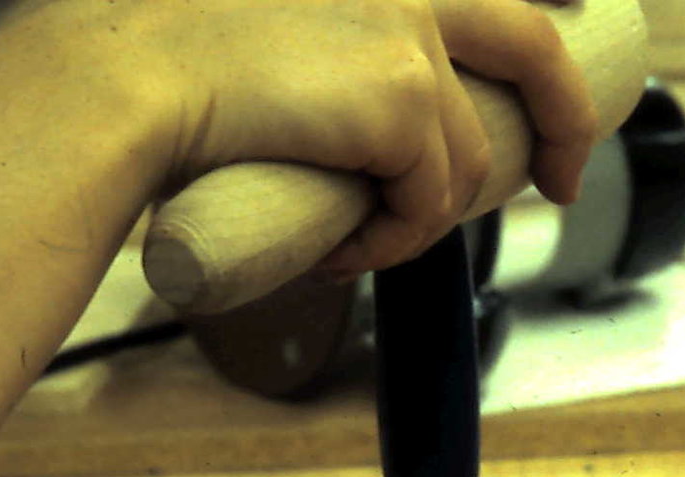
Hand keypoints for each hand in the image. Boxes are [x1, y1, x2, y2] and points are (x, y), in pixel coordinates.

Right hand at [30, 0, 599, 277]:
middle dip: (567, 124)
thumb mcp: (261, 14)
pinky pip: (429, 203)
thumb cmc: (151, 53)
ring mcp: (408, 26)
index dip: (542, 13)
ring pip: (465, 158)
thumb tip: (379, 98)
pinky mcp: (401, 94)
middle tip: (561, 179)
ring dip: (421, 213)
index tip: (559, 45)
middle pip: (535, 45)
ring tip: (356, 235)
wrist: (117, 75)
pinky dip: (393, 240)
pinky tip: (340, 246)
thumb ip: (326, 33)